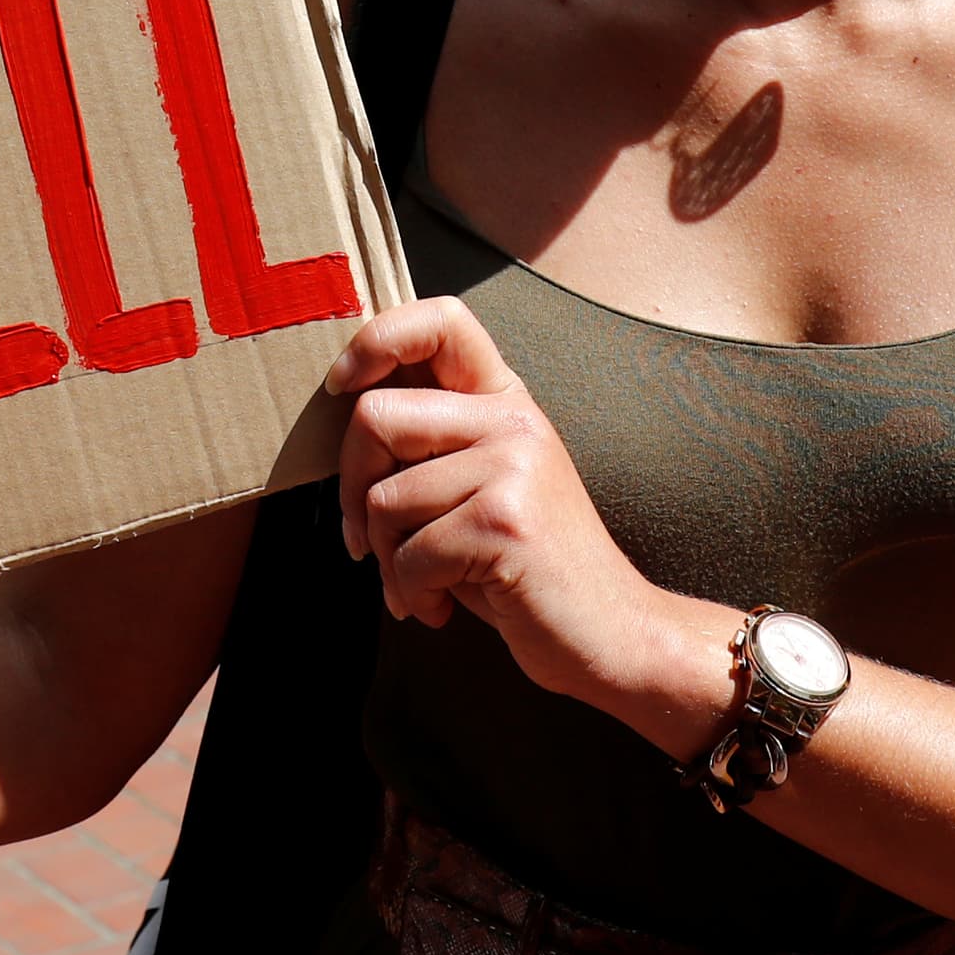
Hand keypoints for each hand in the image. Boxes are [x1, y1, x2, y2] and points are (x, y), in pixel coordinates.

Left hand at [331, 298, 662, 705]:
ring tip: (422, 585)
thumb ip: (430, 447)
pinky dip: (410, 594)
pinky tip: (440, 608)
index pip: (441, 320)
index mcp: (506, 401)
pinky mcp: (506, 521)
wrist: (612, 635)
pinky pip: (409, 555)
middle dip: (351, 490)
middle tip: (366, 541)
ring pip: (384, 499)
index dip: (374, 341)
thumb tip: (343, 419)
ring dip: (385, 560)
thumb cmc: (527, 568)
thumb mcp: (483, 487)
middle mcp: (513, 420)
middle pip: (375, 416)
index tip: (342, 387)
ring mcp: (514, 466)